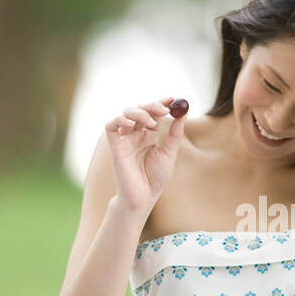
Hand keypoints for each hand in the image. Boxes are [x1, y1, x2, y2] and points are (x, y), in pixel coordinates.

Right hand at [104, 96, 187, 214]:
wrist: (143, 196)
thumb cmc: (156, 178)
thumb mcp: (169, 153)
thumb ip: (174, 133)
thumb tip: (183, 112)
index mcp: (149, 135)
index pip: (153, 113)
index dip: (161, 103)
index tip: (172, 98)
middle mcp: (136, 134)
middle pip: (140, 110)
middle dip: (152, 106)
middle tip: (164, 108)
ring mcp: (125, 139)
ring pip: (126, 114)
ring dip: (139, 112)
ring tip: (152, 123)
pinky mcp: (114, 146)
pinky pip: (111, 126)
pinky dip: (119, 120)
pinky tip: (130, 124)